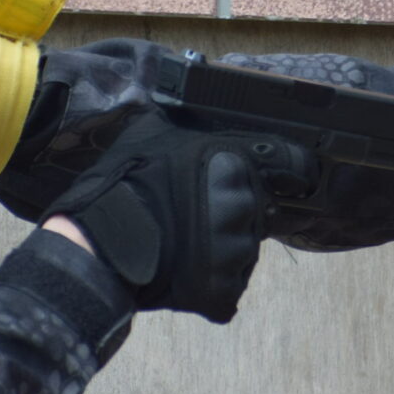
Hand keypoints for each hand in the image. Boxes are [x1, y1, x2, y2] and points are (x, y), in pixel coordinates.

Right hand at [42, 114, 313, 322]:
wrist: (97, 245)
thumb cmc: (122, 184)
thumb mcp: (153, 130)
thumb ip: (187, 122)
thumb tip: (188, 102)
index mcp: (236, 164)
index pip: (294, 165)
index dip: (295, 170)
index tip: (296, 178)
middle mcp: (245, 207)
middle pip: (261, 210)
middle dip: (237, 212)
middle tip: (197, 214)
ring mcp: (237, 253)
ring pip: (244, 250)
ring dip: (223, 248)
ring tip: (182, 243)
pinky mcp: (224, 290)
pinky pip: (228, 285)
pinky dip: (210, 282)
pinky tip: (181, 268)